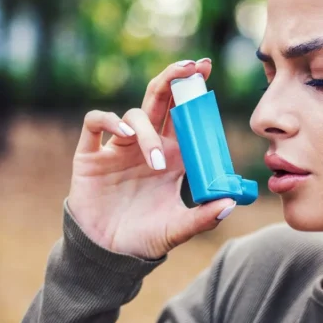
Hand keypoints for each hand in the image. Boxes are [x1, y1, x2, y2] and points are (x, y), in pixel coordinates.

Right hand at [66, 58, 236, 259]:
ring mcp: (118, 148)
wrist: (107, 256)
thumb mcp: (177, 230)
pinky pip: (96, 123)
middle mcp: (146, 146)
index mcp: (172, 156)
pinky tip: (125, 135)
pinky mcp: (91, 155)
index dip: (193, 91)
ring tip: (157, 161)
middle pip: (160, 100)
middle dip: (174, 78)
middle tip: (191, 67)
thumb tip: (231, 203)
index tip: (206, 70)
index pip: (185, 115)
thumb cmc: (145, 239)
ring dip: (148, 132)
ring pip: (134, 115)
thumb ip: (203, 218)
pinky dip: (110, 121)